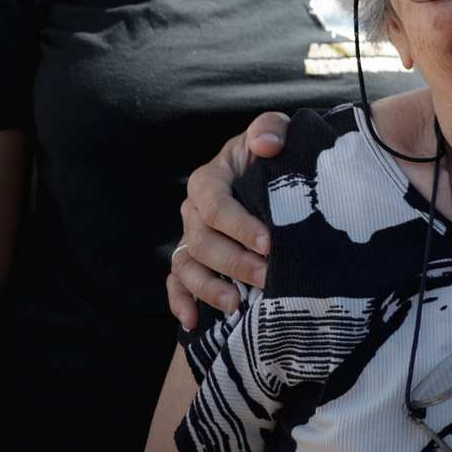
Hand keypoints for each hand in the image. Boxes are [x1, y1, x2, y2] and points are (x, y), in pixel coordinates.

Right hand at [166, 112, 289, 329]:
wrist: (271, 181)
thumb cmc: (273, 159)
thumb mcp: (276, 135)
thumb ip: (270, 129)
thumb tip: (267, 144)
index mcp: (209, 180)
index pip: (216, 205)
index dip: (240, 226)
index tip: (269, 243)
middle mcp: (193, 211)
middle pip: (203, 241)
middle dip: (234, 262)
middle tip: (267, 276)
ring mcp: (189, 239)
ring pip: (187, 267)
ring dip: (209, 288)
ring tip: (238, 304)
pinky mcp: (190, 263)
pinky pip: (175, 285)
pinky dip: (180, 303)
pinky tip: (193, 322)